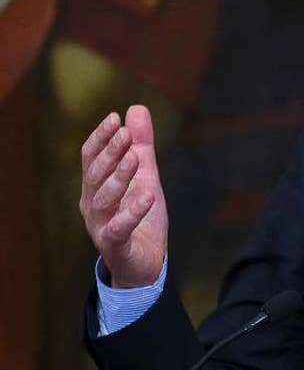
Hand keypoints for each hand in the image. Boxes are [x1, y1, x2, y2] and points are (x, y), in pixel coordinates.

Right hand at [79, 105, 167, 287]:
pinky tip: (147, 196)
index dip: (101, 138)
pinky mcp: (115, 245)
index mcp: (95, 186)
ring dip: (119, 176)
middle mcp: (92, 204)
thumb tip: (136, 108)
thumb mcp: (145, 175)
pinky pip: (119, 228)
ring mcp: (100, 225)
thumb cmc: (140, 215)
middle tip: (125, 133)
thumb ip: (141, 144)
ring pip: (103, 199)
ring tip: (135, 158)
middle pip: (95, 175)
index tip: (115, 118)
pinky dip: (132, 212)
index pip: (91, 158)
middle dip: (109, 152)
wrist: (146, 261)